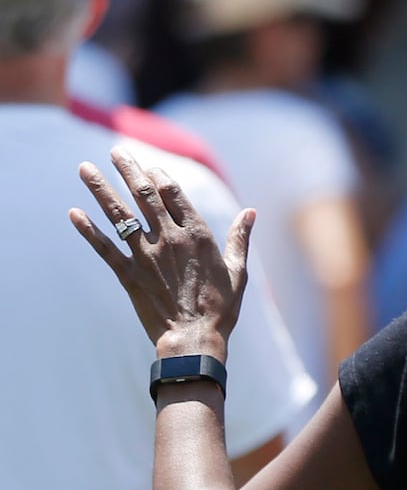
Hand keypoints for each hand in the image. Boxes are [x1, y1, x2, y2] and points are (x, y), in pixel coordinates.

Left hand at [70, 148, 253, 359]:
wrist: (194, 339)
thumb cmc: (221, 307)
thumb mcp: (238, 270)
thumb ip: (240, 238)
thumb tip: (250, 212)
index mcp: (197, 235)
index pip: (173, 193)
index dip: (159, 174)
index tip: (149, 165)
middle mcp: (168, 238)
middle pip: (144, 194)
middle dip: (128, 170)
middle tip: (116, 151)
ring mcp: (145, 255)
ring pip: (119, 215)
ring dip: (100, 189)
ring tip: (84, 168)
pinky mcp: (128, 274)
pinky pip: (104, 247)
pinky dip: (88, 230)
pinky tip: (74, 213)